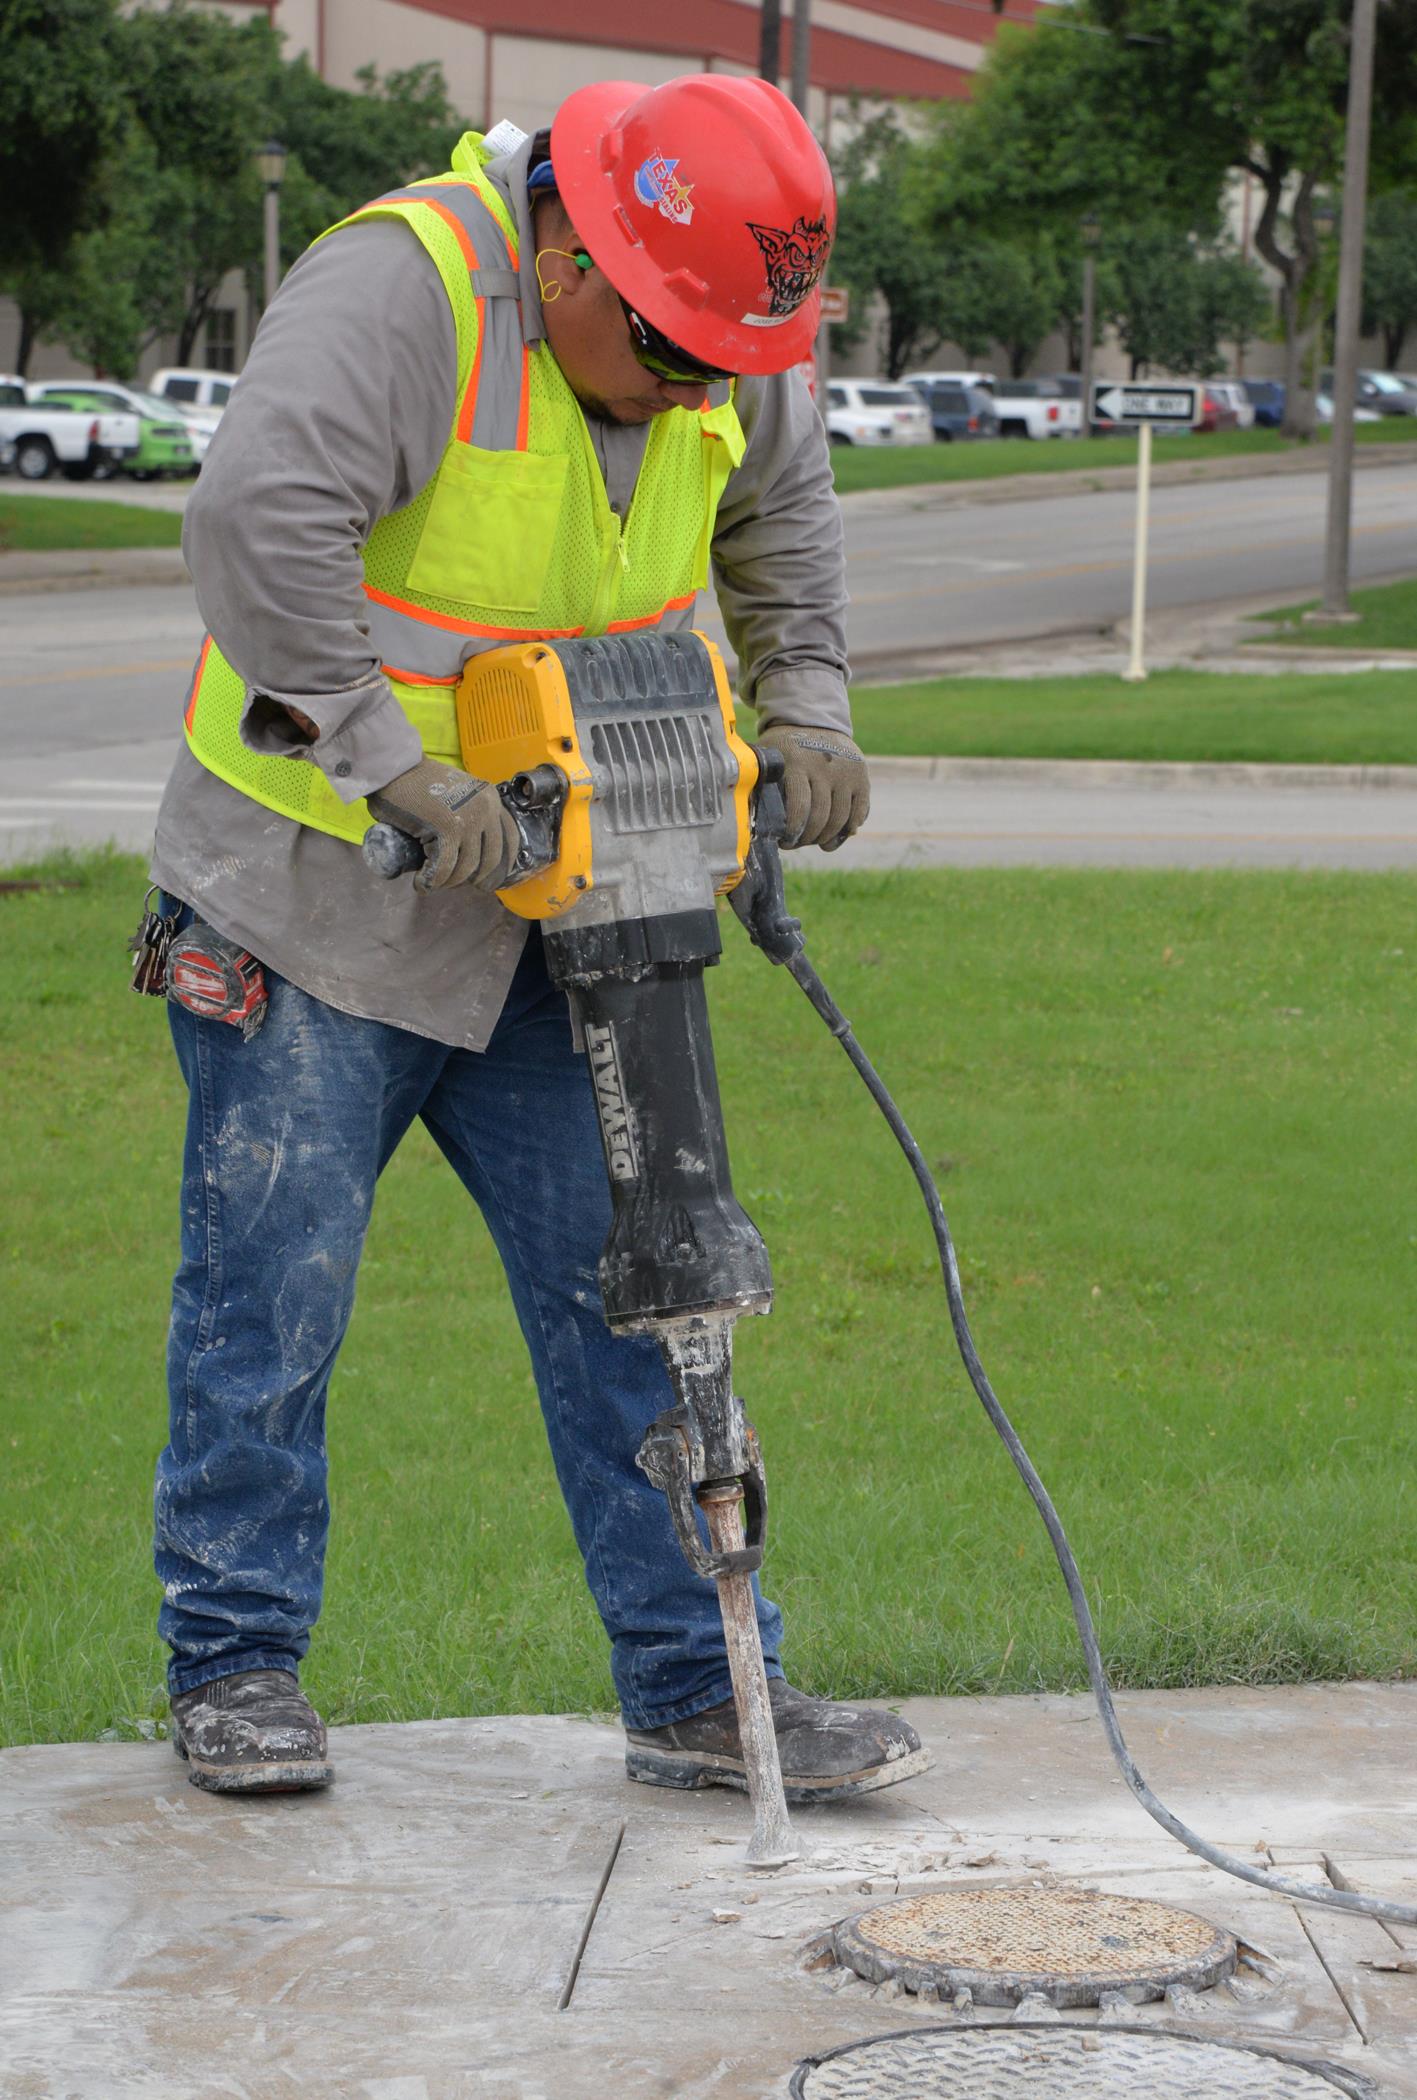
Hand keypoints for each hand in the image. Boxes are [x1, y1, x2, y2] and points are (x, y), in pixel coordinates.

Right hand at [367, 758, 519, 893]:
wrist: (395, 767)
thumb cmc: (418, 780)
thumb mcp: (459, 793)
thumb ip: (470, 810)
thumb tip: (470, 846)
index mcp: (491, 800)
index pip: (510, 838)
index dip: (502, 863)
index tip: (488, 876)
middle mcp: (486, 810)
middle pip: (490, 859)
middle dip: (475, 878)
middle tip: (456, 883)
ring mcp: (468, 821)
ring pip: (465, 868)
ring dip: (448, 882)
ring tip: (433, 881)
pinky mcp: (446, 831)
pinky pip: (443, 868)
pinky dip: (431, 881)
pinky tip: (421, 884)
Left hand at [756, 725, 868, 849]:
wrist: (813, 719)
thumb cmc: (783, 748)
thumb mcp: (767, 758)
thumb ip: (760, 785)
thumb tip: (753, 822)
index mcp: (797, 762)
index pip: (799, 808)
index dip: (792, 832)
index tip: (784, 841)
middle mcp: (824, 765)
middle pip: (821, 817)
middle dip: (808, 838)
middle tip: (797, 843)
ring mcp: (845, 770)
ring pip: (840, 818)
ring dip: (827, 837)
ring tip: (815, 841)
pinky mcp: (860, 775)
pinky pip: (859, 811)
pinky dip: (848, 828)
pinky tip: (835, 836)